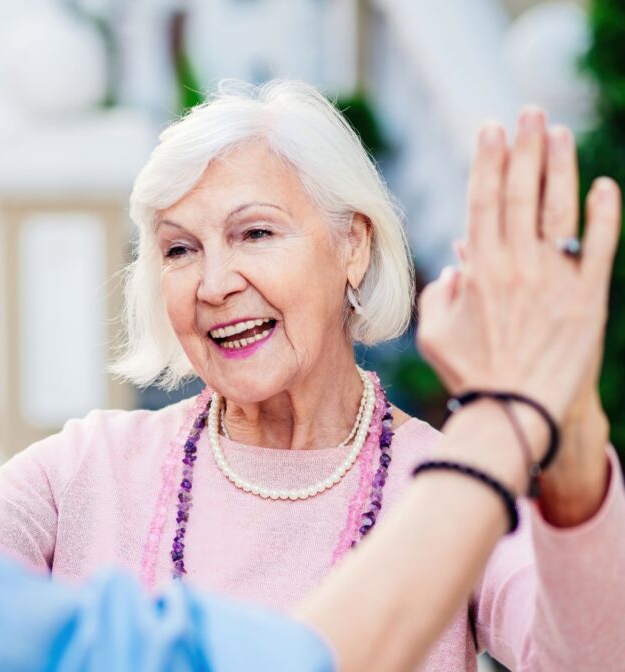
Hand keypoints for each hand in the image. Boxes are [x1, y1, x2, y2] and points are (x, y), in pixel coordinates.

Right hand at [417, 108, 619, 519]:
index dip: (487, 161)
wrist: (518, 410)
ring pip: (557, 209)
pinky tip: (605, 187)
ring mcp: (555, 278)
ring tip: (559, 131)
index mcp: (479, 271)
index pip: (482, 201)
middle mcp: (516, 265)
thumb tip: (455, 266)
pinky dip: (604, 216)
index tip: (490, 129)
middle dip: (523, 148)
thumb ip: (437, 295)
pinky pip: (600, 247)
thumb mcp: (434, 334)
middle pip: (519, 193)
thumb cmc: (471, 375)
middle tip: (528, 112)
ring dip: (558, 167)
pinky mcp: (589, 297)